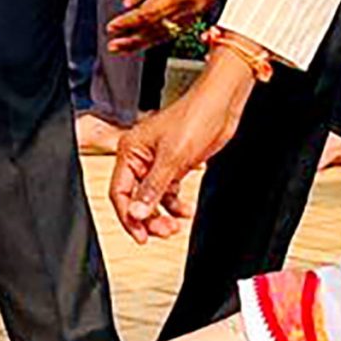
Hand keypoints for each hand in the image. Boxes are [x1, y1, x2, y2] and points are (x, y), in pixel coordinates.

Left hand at [105, 0, 230, 52]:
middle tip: (114, 46)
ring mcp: (197, 12)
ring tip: (127, 46)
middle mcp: (189, 8)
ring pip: (167, 34)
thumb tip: (129, 3)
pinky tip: (149, 37)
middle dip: (133, 40)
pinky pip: (177, 29)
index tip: (112, 27)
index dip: (127, 23)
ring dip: (145, 42)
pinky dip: (160, 35)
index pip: (146, 16)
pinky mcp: (200, 11)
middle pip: (156, 31)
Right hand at [110, 53, 254, 241]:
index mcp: (131, 151)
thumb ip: (153, 188)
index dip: (128, 216)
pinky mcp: (174, 166)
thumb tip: (136, 212)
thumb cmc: (195, 118)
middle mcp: (140, 158)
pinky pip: (168, 193)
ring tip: (175, 225)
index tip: (141, 235)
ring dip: (163, 215)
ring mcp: (157, 163)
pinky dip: (175, 205)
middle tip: (164, 232)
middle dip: (149, 218)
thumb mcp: (173, 158)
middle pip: (135, 199)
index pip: (119, 192)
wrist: (221, 105)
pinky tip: (186, 211)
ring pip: (152, 199)